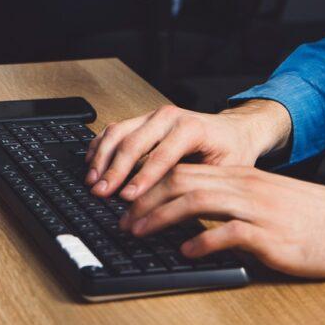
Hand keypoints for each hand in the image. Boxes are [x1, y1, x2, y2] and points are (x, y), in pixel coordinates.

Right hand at [83, 101, 290, 200]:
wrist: (233, 130)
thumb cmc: (231, 151)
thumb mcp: (225, 171)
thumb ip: (199, 184)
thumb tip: (175, 209)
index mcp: (191, 127)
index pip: (161, 156)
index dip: (142, 178)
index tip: (127, 198)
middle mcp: (169, 116)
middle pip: (133, 142)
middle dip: (114, 170)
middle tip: (101, 192)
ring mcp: (153, 116)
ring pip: (118, 132)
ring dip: (102, 157)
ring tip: (92, 181)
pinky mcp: (143, 120)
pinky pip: (115, 129)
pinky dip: (100, 145)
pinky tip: (91, 163)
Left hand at [120, 164, 324, 278]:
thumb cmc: (318, 222)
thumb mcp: (272, 205)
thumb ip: (237, 207)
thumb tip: (197, 225)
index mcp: (245, 178)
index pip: (186, 171)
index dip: (152, 185)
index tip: (129, 202)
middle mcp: (247, 187)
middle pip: (182, 182)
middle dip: (145, 200)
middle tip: (122, 218)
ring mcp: (258, 209)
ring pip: (196, 202)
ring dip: (160, 217)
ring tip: (139, 232)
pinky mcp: (271, 235)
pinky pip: (227, 233)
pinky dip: (200, 241)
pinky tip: (185, 252)